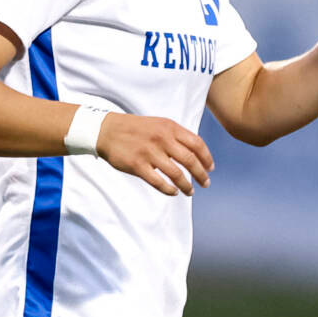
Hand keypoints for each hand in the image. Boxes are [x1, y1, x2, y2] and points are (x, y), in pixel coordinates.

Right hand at [97, 113, 214, 196]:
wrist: (107, 130)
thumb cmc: (136, 129)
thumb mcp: (159, 124)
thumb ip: (177, 136)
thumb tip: (197, 153)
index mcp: (170, 128)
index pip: (197, 144)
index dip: (207, 158)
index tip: (210, 168)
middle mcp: (162, 139)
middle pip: (190, 160)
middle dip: (201, 174)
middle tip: (206, 183)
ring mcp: (149, 153)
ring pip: (176, 174)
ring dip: (187, 185)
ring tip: (190, 191)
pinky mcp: (137, 165)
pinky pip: (158, 182)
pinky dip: (169, 189)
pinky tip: (174, 192)